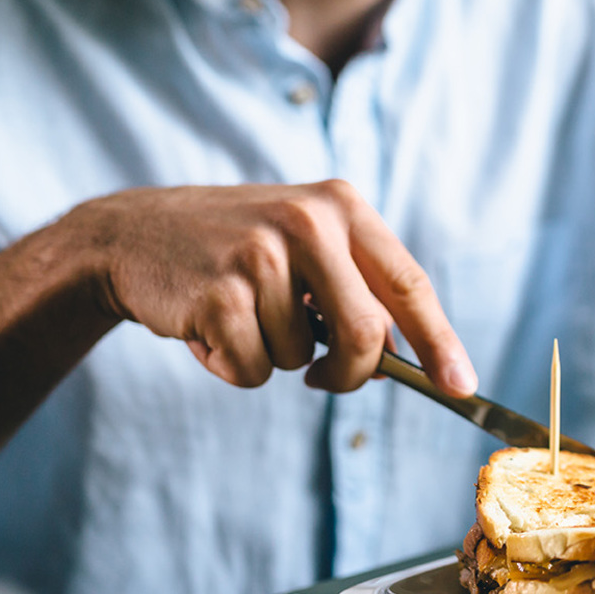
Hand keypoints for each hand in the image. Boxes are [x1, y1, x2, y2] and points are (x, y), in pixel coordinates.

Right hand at [75, 181, 475, 394]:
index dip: (440, 342)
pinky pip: (254, 368)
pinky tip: (208, 327)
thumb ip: (360, 290)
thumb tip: (411, 359)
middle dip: (352, 373)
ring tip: (240, 315)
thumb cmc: (238, 252)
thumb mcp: (307, 247)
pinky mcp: (218, 291)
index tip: (462, 387)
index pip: (410, 284)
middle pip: (367, 335)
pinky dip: (234, 366)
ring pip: (303, 358)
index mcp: (343, 206)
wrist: (132, 234)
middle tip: (326, 377)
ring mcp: (262, 253)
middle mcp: (308, 220)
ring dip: (274, 357)